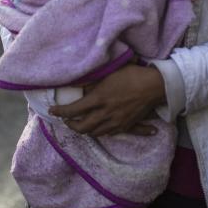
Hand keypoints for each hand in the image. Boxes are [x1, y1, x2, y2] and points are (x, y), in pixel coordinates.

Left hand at [50, 64, 165, 136]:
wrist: (154, 86)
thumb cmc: (131, 75)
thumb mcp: (109, 74)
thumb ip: (92, 82)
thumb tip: (78, 87)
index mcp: (98, 99)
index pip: (73, 110)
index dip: (60, 111)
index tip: (52, 110)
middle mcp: (105, 114)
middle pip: (82, 127)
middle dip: (71, 126)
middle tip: (67, 121)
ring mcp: (116, 122)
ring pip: (96, 133)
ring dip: (86, 131)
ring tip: (82, 124)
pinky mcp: (127, 125)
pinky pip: (112, 134)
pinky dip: (105, 132)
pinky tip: (104, 129)